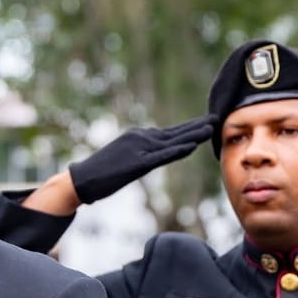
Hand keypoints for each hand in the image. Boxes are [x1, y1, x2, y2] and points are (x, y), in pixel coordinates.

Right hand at [67, 115, 214, 204]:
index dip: (188, 128)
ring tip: (210, 128)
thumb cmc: (100, 172)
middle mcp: (140, 137)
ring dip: (192, 134)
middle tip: (215, 117)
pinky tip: (192, 146)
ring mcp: (139, 149)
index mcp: (137, 137)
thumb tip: (152, 155)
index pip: (168, 132)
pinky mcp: (137, 163)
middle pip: (174, 132)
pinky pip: (163, 155)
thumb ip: (140, 155)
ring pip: (172, 140)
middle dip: (195, 125)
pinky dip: (179, 150)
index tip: (204, 122)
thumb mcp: (124, 160)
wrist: (82, 179)